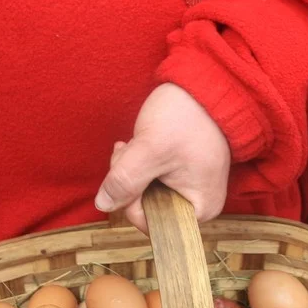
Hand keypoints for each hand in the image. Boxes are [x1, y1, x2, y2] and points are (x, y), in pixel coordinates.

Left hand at [96, 83, 230, 231]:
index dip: (132, 200)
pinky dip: (138, 162)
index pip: (152, 223)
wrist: (204, 85)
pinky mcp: (179, 172)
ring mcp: (187, 187)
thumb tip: (103, 205)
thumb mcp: (150, 150)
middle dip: (130, 180)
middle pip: (147, 208)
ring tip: (134, 143)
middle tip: (129, 150)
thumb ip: (125, 181)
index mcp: (200, 208)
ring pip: (144, 192)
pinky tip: (138, 144)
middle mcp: (196, 204)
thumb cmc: (187, 117)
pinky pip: (149, 178)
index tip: (129, 169)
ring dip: (131, 169)